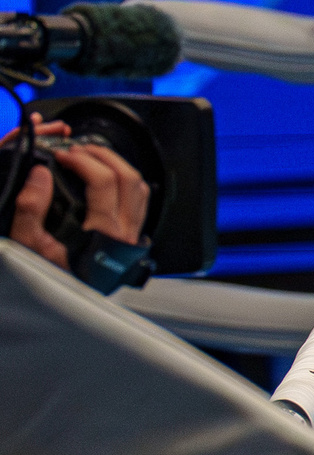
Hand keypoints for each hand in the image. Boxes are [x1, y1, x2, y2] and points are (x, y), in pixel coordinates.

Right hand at [9, 123, 147, 273]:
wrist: (69, 305)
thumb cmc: (52, 277)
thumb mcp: (30, 245)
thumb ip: (31, 209)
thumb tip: (41, 175)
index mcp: (104, 232)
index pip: (104, 181)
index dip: (83, 160)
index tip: (63, 154)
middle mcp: (125, 233)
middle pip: (128, 178)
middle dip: (103, 155)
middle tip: (79, 149)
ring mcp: (133, 235)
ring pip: (140, 188)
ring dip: (119, 166)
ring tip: (92, 157)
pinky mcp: (134, 238)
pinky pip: (141, 202)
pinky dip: (128, 183)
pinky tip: (108, 178)